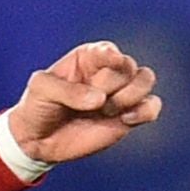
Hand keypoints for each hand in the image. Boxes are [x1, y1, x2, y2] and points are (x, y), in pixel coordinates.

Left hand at [6, 41, 162, 165]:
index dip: (111, 55)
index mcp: (88, 58)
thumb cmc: (37, 106)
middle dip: (111, 84)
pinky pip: (152, 107)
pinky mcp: (128, 117)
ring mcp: (119, 94)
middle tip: (93, 102)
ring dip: (130, 96)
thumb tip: (99, 100)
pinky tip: (125, 119)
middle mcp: (107, 72)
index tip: (111, 61)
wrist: (38, 140)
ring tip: (107, 110)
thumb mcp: (41, 89)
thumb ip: (67, 90)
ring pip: (145, 80)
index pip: (107, 50)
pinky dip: (146, 111)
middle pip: (128, 66)